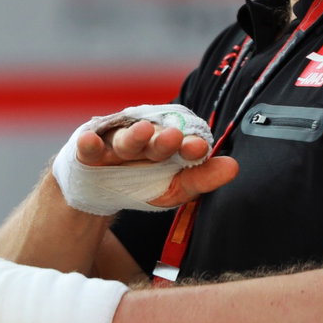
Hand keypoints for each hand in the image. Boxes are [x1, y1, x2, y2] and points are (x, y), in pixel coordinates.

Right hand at [77, 118, 237, 207]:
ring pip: (125, 139)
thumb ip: (202, 178)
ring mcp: (115, 144)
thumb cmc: (141, 183)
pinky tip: (89, 141)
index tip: (199, 149)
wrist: (98, 190)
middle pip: (154, 136)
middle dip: (163, 139)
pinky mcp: (89, 151)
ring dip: (133, 136)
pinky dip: (89, 143)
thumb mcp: (175, 188)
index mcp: (167, 145)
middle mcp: (143, 139)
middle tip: (174, 137)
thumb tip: (234, 166)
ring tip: (140, 132)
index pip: (181, 140)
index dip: (190, 145)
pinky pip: (88, 146)